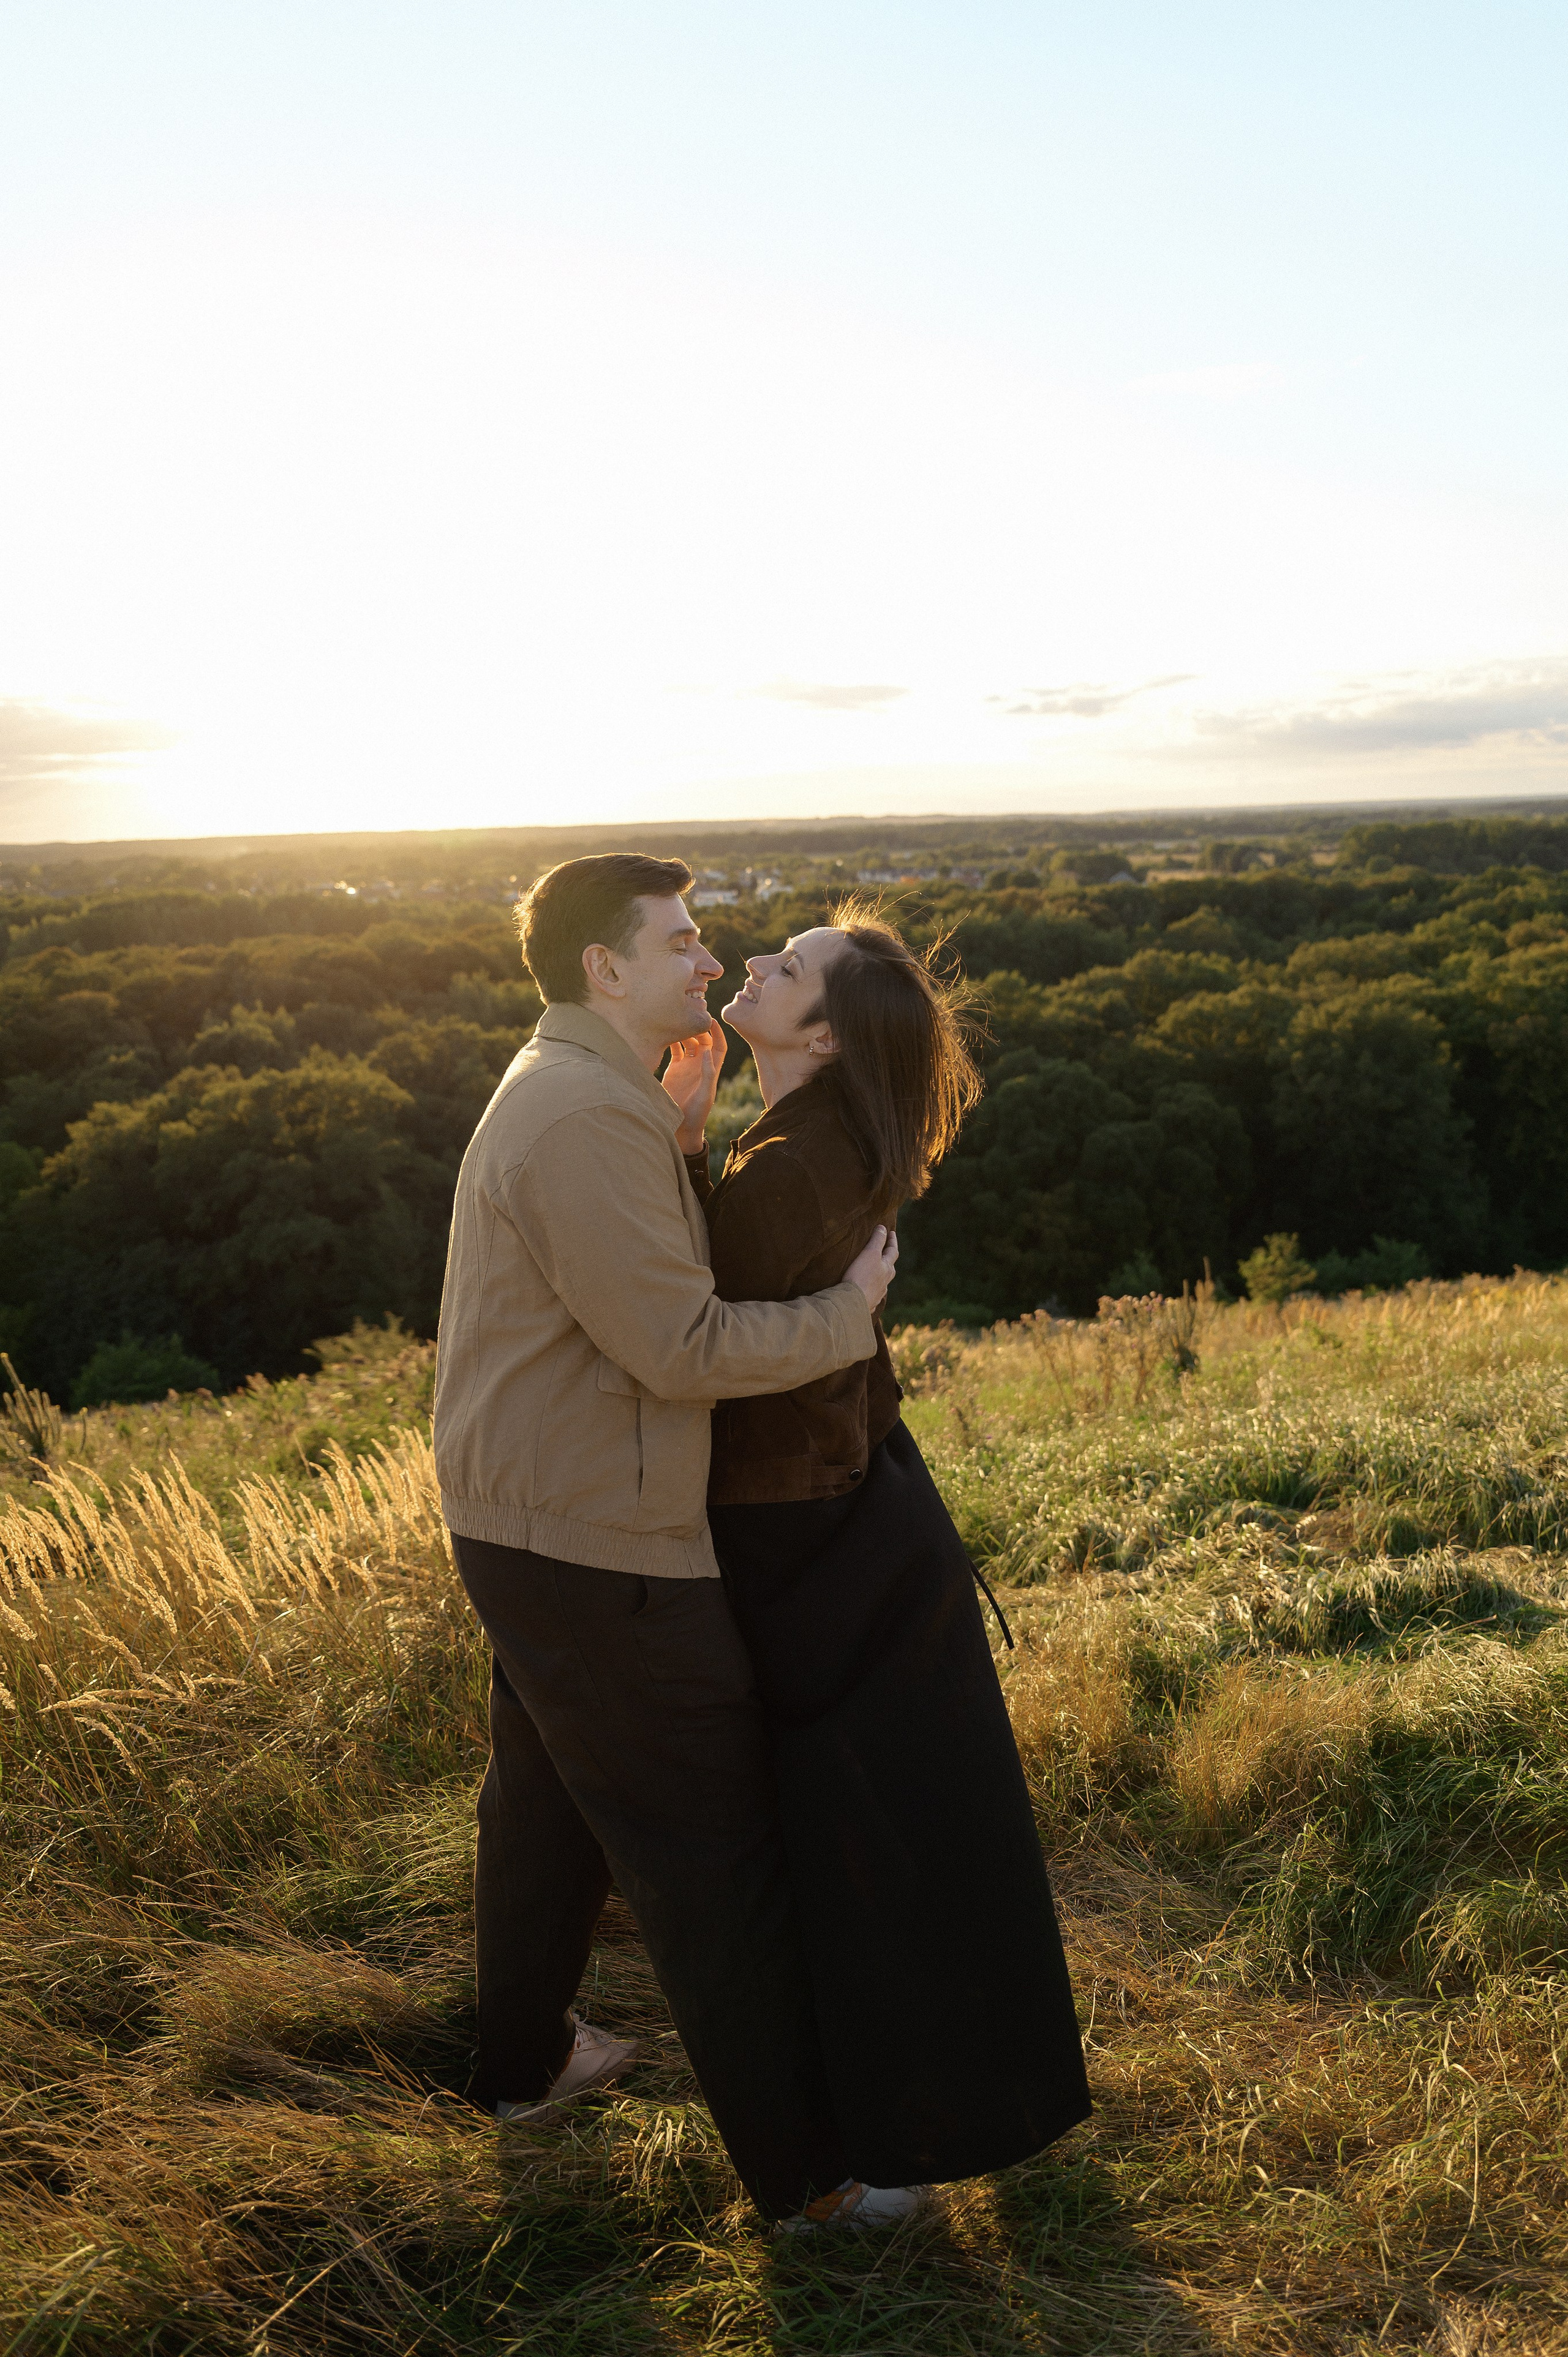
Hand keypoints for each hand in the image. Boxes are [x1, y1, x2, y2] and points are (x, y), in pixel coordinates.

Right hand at [662, 1029, 722, 1152]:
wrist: (681, 1125)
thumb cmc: (697, 1113)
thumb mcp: (705, 1094)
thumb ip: (708, 1073)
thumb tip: (708, 1050)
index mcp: (712, 1069)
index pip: (719, 1046)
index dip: (718, 1033)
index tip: (711, 1020)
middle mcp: (701, 1065)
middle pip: (703, 1040)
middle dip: (699, 1028)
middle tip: (690, 1017)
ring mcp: (687, 1066)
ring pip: (688, 1042)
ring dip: (685, 1032)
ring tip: (677, 1022)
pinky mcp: (675, 1068)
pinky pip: (675, 1049)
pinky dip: (672, 1041)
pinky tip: (666, 1034)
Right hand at [846, 1225, 898, 1314]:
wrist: (852, 1303)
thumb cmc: (861, 1276)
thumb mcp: (870, 1253)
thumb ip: (877, 1240)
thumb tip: (884, 1228)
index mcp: (886, 1268)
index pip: (893, 1251)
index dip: (892, 1240)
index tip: (891, 1232)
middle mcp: (885, 1282)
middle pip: (890, 1269)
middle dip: (888, 1259)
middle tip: (886, 1252)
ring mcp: (877, 1295)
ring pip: (883, 1283)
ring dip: (881, 1276)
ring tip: (876, 1273)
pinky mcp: (868, 1304)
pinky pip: (873, 1296)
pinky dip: (872, 1291)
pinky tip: (867, 1292)